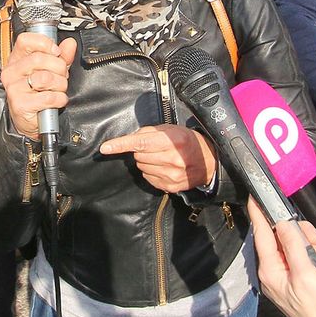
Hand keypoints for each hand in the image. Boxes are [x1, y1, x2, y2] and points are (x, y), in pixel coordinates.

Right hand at [0, 32, 75, 139]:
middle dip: (59, 68)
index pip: (25, 40)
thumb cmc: (38, 93)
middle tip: (61, 76)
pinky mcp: (20, 104)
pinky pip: (48, 97)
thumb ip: (61, 57)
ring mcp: (14, 89)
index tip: (56, 52)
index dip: (44, 43)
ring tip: (58, 89)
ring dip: (60, 85)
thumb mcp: (51, 70)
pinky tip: (57, 100)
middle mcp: (12, 72)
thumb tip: (69, 44)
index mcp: (16, 59)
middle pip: (39, 59)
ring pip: (45, 78)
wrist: (30, 120)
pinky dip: (59, 99)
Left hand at [99, 124, 216, 193]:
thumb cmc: (188, 141)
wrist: (210, 162)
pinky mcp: (170, 187)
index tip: (105, 148)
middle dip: (141, 150)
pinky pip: (148, 178)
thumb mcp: (172, 129)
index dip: (120, 145)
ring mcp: (171, 175)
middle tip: (155, 148)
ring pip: (142, 167)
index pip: (140, 143)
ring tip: (162, 158)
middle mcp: (172, 159)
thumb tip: (131, 139)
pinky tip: (164, 168)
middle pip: (138, 155)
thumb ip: (150, 132)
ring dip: (146, 161)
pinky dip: (151, 172)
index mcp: (172, 141)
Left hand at [249, 202, 315, 316]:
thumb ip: (294, 246)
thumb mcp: (308, 274)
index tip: (255, 196)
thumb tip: (283, 224)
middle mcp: (278, 274)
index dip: (260, 214)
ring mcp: (293, 279)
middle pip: (289, 239)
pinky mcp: (307, 284)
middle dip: (309, 242)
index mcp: (272, 271)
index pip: (263, 235)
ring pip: (308, 251)